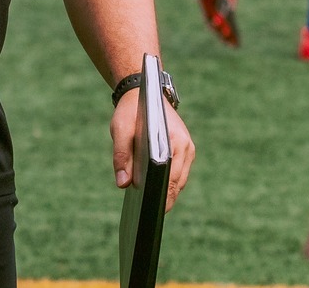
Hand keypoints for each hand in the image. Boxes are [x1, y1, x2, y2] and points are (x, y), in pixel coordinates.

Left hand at [111, 88, 194, 212]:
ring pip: (179, 180)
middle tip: (149, 216)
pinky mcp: (184, 150)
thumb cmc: (131, 111)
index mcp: (174, 140)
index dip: (163, 197)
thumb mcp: (120, 130)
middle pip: (177, 183)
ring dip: (167, 192)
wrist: (143, 91)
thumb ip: (121, 156)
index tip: (154, 212)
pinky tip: (153, 191)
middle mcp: (186, 146)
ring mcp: (188, 149)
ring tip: (149, 208)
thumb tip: (123, 184)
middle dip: (164, 199)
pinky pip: (177, 173)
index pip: (171, 178)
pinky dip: (167, 182)